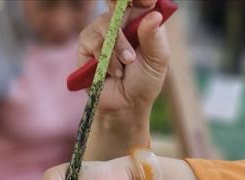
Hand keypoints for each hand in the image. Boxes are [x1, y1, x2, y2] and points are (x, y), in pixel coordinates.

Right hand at [83, 0, 169, 116]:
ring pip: (106, 24)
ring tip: (125, 66)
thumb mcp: (157, 60)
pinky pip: (94, 42)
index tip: (148, 2)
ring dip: (118, 49)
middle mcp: (120, 20)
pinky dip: (106, 59)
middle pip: (118, 3)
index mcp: (141, 19)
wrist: (125, 104)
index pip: (137, 0)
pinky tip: (112, 72)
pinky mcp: (87, 43)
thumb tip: (154, 14)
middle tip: (132, 53)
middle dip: (125, 26)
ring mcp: (102, 30)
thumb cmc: (144, 81)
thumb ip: (154, 37)